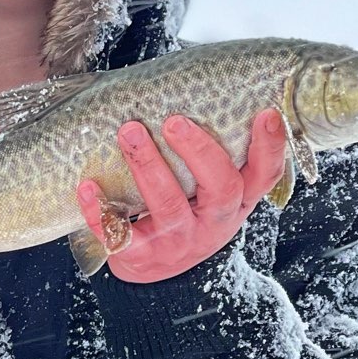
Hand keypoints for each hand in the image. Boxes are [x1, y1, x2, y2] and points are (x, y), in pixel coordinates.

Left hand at [79, 110, 287, 284]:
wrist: (156, 270)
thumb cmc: (185, 212)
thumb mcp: (209, 190)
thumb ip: (212, 154)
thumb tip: (201, 88)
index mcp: (236, 201)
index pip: (264, 175)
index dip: (270, 147)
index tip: (267, 113)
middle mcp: (214, 222)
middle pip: (220, 188)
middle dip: (199, 151)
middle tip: (174, 121)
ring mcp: (179, 241)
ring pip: (168, 205)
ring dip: (148, 165)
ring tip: (129, 131)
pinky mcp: (142, 255)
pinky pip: (122, 235)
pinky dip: (101, 212)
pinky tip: (87, 187)